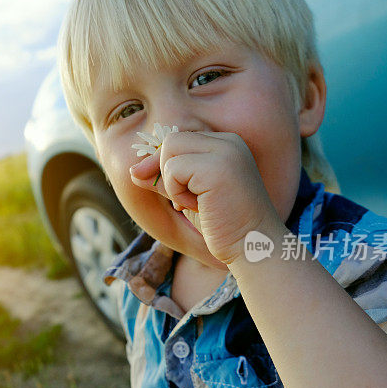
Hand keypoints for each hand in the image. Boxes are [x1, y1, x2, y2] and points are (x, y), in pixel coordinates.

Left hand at [129, 131, 280, 264]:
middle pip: (171, 140)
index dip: (166, 165)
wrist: (253, 248)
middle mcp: (229, 142)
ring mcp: (225, 152)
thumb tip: (133, 171)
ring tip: (195, 203)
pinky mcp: (217, 167)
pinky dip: (177, 192)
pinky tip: (199, 207)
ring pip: (169, 149)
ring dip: (172, 183)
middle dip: (165, 172)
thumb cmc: (223, 226)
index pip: (180, 139)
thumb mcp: (189, 196)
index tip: (178, 195)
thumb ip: (165, 179)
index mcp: (227, 144)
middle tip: (184, 201)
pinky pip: (173, 169)